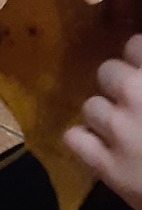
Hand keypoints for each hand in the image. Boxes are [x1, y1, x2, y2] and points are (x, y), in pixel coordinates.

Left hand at [64, 35, 141, 209]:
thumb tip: (139, 70)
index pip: (134, 45)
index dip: (139, 61)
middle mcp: (136, 93)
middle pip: (108, 72)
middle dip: (120, 87)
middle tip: (137, 106)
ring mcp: (118, 129)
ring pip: (90, 106)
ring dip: (105, 116)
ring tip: (123, 131)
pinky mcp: (106, 165)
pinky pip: (74, 138)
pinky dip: (85, 142)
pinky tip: (102, 149)